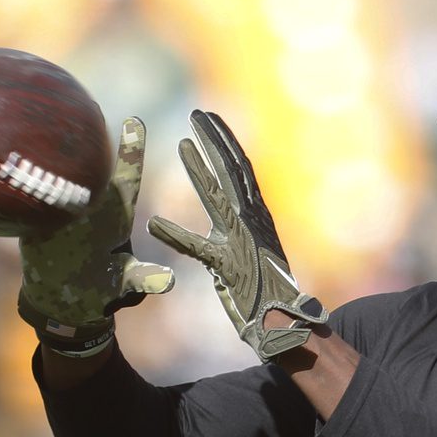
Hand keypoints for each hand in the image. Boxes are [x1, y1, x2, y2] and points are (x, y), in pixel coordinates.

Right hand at [18, 116, 173, 355]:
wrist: (65, 297)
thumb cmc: (102, 286)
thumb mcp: (126, 284)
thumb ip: (144, 278)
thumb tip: (167, 281)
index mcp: (115, 215)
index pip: (126, 177)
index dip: (130, 150)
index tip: (135, 120)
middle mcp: (89, 205)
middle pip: (88, 167)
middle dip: (88, 139)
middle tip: (86, 107)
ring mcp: (62, 210)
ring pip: (57, 178)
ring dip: (50, 158)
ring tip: (40, 126)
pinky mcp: (39, 221)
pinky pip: (30, 198)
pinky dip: (19, 181)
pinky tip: (2, 157)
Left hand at [147, 110, 327, 361]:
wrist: (284, 323)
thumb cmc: (263, 290)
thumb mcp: (246, 251)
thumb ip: (232, 231)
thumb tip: (230, 213)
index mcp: (256, 216)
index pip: (240, 169)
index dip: (224, 141)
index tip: (207, 118)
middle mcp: (254, 222)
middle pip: (235, 171)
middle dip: (216, 139)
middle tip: (197, 112)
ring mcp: (244, 242)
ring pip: (223, 196)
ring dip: (202, 168)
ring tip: (184, 141)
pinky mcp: (231, 267)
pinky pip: (200, 249)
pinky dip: (176, 237)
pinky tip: (153, 225)